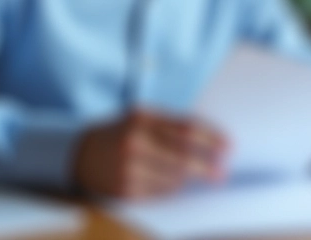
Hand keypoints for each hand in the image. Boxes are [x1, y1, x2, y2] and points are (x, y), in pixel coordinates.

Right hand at [72, 109, 227, 198]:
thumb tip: (211, 141)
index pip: (185, 128)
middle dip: (207, 166)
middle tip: (222, 173)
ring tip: (191, 176)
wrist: (82, 155)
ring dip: (187, 179)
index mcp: (142, 118)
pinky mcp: (126, 189)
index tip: (228, 146)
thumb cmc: (122, 134)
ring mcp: (128, 167)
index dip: (211, 138)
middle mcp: (134, 142)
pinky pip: (160, 193)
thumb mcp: (142, 118)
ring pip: (173, 178)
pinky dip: (171, 188)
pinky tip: (172, 183)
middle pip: (182, 156)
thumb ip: (172, 125)